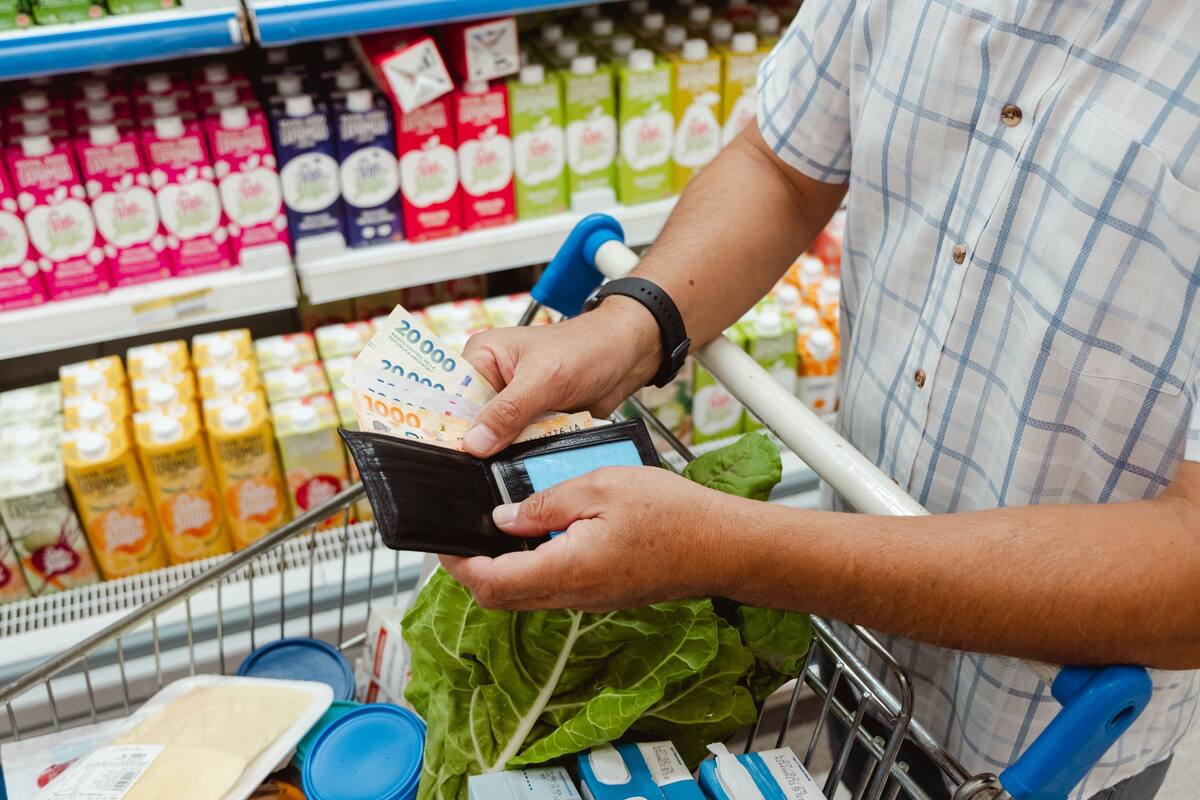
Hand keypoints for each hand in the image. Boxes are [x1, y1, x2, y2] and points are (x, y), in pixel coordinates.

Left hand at [439, 466, 736, 611]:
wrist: (723, 546)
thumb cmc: (673, 513)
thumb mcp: (600, 486)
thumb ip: (544, 504)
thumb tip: (502, 518)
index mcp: (565, 569)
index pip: (490, 583)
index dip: (457, 565)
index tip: (443, 539)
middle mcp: (572, 595)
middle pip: (501, 597)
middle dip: (472, 569)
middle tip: (462, 533)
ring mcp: (587, 599)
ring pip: (525, 594)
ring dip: (501, 567)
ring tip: (497, 524)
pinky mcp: (601, 593)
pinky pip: (551, 587)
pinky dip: (530, 564)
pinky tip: (539, 530)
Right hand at [460, 297, 661, 455]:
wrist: (628, 357)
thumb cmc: (586, 349)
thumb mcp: (544, 379)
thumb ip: (508, 411)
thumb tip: (473, 444)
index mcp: (482, 357)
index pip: (450, 398)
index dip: (446, 427)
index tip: (445, 457)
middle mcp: (491, 382)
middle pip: (469, 424)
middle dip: (476, 448)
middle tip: (471, 475)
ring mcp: (512, 406)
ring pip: (494, 441)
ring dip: (501, 456)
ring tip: (496, 476)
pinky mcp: (531, 423)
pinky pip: (517, 447)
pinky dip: (521, 457)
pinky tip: (519, 471)